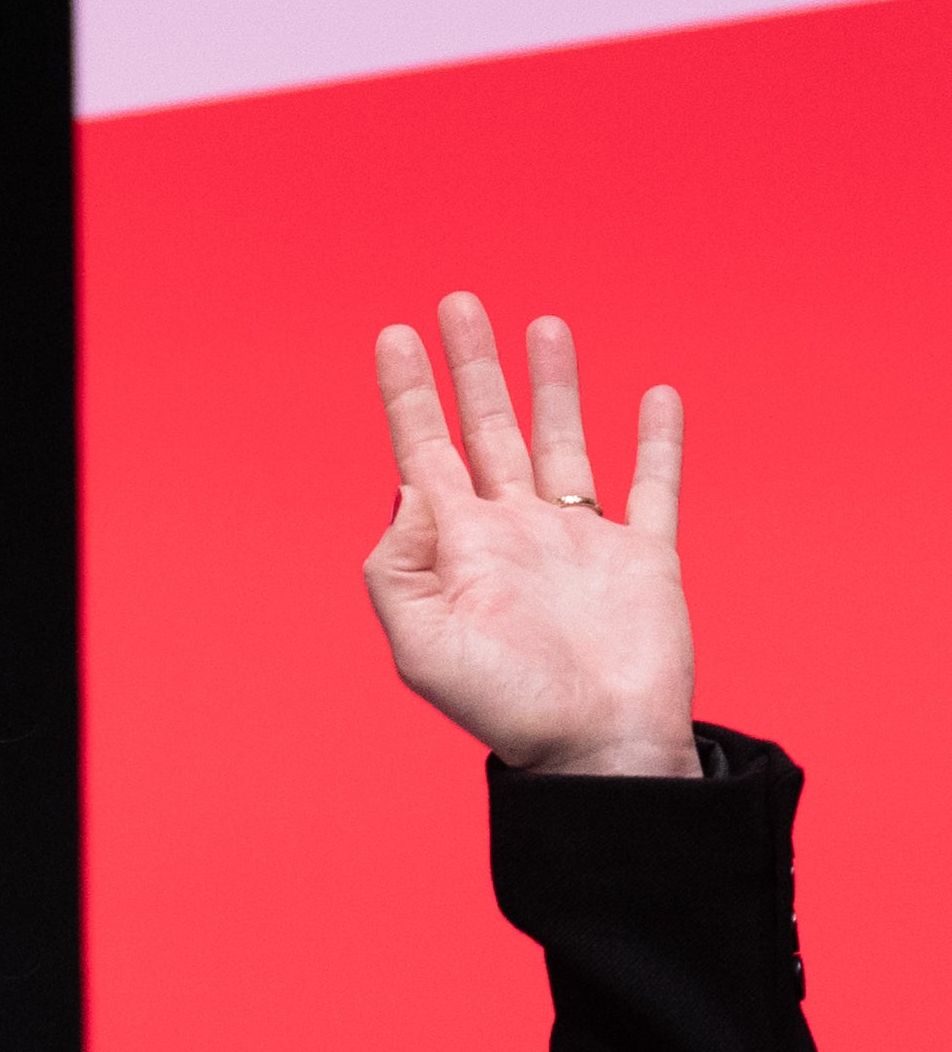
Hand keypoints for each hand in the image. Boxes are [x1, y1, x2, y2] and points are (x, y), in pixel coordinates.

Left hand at [365, 294, 698, 778]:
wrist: (595, 748)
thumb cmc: (505, 708)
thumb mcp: (420, 644)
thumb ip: (399, 565)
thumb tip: (408, 488)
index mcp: (459, 547)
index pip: (423, 451)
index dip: (407, 394)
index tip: (394, 335)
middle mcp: (516, 531)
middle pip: (488, 428)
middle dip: (472, 366)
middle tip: (458, 303)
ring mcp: (580, 539)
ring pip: (563, 441)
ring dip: (553, 384)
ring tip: (542, 325)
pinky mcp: (643, 556)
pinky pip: (654, 486)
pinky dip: (656, 441)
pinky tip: (654, 396)